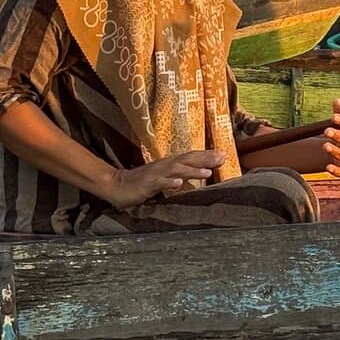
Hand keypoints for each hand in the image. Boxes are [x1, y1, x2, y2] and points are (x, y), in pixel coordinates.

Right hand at [107, 150, 221, 207]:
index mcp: (168, 164)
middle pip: (187, 160)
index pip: (190, 157)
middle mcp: (164, 166)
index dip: (206, 155)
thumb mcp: (162, 178)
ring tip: (207, 172)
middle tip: (222, 157)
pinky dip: (169, 183)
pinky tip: (178, 184)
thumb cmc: (140, 182)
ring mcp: (155, 174)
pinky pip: (159, 183)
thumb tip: (194, 175)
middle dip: (205, 158)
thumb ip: (176, 175)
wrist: (115, 185)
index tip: (223, 154)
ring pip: (176, 170)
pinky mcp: (146, 184)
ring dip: (192, 171)